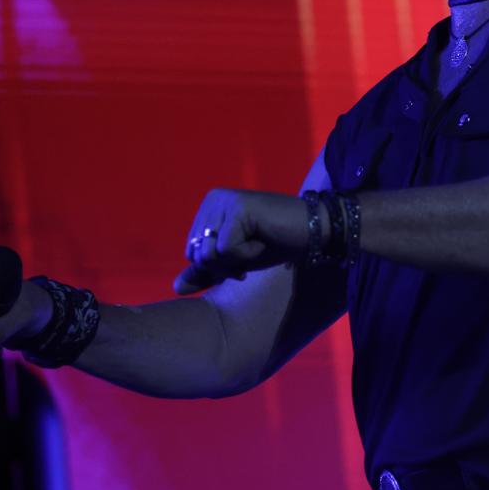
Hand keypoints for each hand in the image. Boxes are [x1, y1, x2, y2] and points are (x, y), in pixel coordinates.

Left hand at [174, 188, 309, 294]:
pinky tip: (263, 240)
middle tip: (252, 250)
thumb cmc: (275, 244)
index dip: (217, 266)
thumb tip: (175, 289)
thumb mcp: (234, 262)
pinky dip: (247, 255)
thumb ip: (206, 272)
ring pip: (210, 254)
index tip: (243, 254)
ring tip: (258, 243)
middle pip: (198, 254)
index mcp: (207, 208)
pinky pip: (226, 250)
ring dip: (237, 260)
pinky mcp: (239, 209)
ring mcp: (225, 202)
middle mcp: (213, 200)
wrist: (313, 232)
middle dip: (225, 265)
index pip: (191, 252)